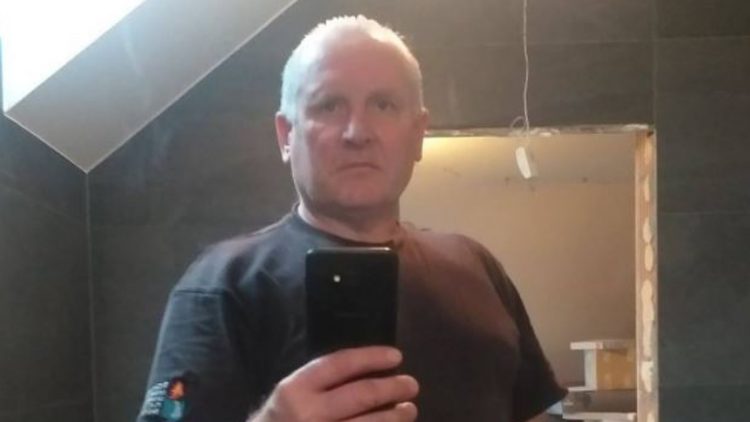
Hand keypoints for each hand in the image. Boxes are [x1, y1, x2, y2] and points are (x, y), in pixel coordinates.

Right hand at [250, 346, 418, 421]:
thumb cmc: (284, 419)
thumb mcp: (294, 394)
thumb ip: (324, 382)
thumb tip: (372, 370)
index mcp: (297, 389)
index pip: (340, 364)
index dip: (371, 357)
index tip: (396, 356)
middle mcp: (308, 414)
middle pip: (361, 395)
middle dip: (392, 388)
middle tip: (411, 384)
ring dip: (395, 417)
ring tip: (410, 409)